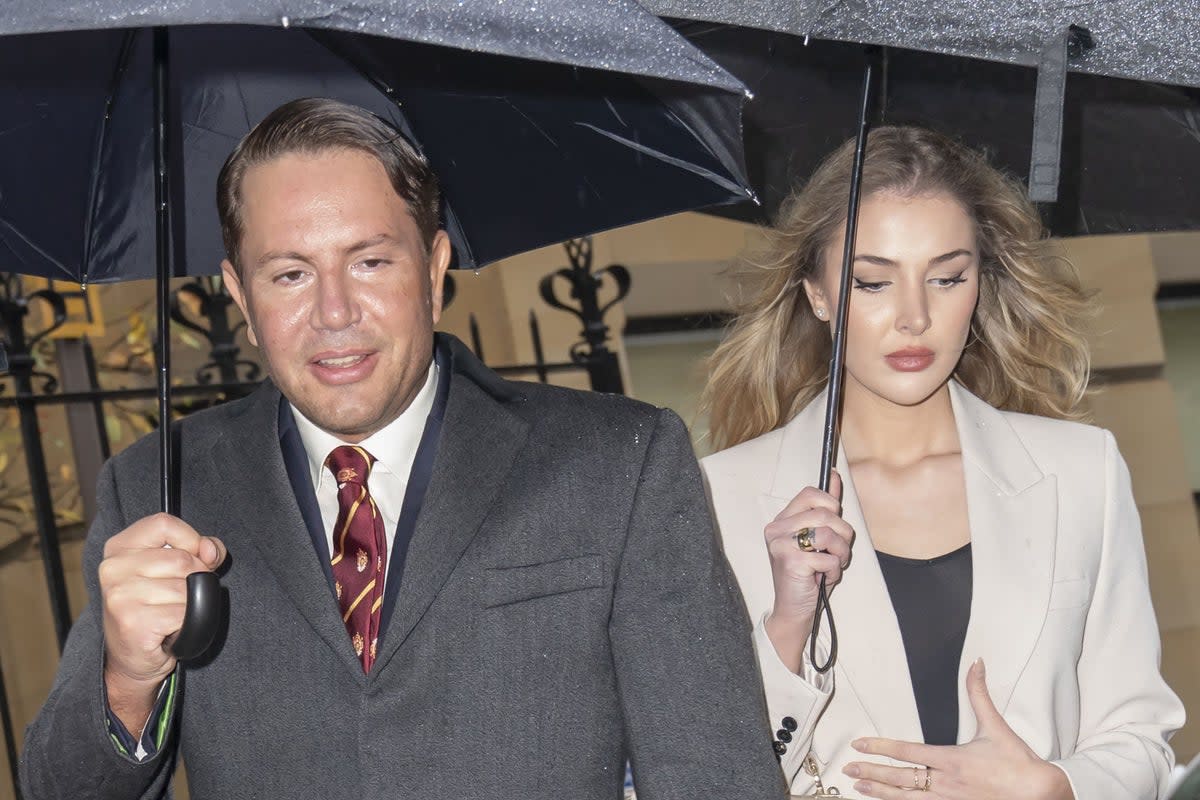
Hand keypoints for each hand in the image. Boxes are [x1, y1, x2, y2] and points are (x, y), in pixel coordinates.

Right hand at [99, 513, 225, 730]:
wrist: (132, 659)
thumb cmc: (154, 609)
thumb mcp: (172, 570)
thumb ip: (198, 549)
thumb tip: (210, 550)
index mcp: (119, 548)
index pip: (163, 523)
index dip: (190, 538)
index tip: (195, 556)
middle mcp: (113, 569)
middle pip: (182, 559)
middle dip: (196, 578)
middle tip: (181, 596)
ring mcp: (120, 596)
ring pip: (186, 589)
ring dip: (190, 605)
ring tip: (171, 613)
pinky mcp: (133, 622)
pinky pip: (184, 613)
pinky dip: (187, 623)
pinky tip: (169, 629)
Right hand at [762, 470, 853, 671]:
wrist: (794, 610)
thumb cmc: (808, 575)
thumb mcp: (819, 539)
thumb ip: (826, 508)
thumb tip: (835, 476)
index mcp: (782, 520)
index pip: (811, 493)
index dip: (831, 505)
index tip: (835, 522)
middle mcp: (776, 529)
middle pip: (826, 514)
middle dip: (843, 535)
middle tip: (836, 552)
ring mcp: (780, 544)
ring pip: (830, 534)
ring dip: (841, 554)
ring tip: (832, 565)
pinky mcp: (790, 561)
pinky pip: (828, 558)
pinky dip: (834, 571)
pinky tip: (822, 578)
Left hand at [842, 660, 1073, 799]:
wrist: (1040, 794)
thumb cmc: (1018, 764)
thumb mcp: (995, 726)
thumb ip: (979, 694)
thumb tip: (976, 664)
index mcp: (951, 760)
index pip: (906, 751)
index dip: (880, 747)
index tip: (860, 744)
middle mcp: (946, 784)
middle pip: (899, 778)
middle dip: (871, 773)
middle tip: (848, 769)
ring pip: (906, 799)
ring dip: (880, 793)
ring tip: (859, 788)